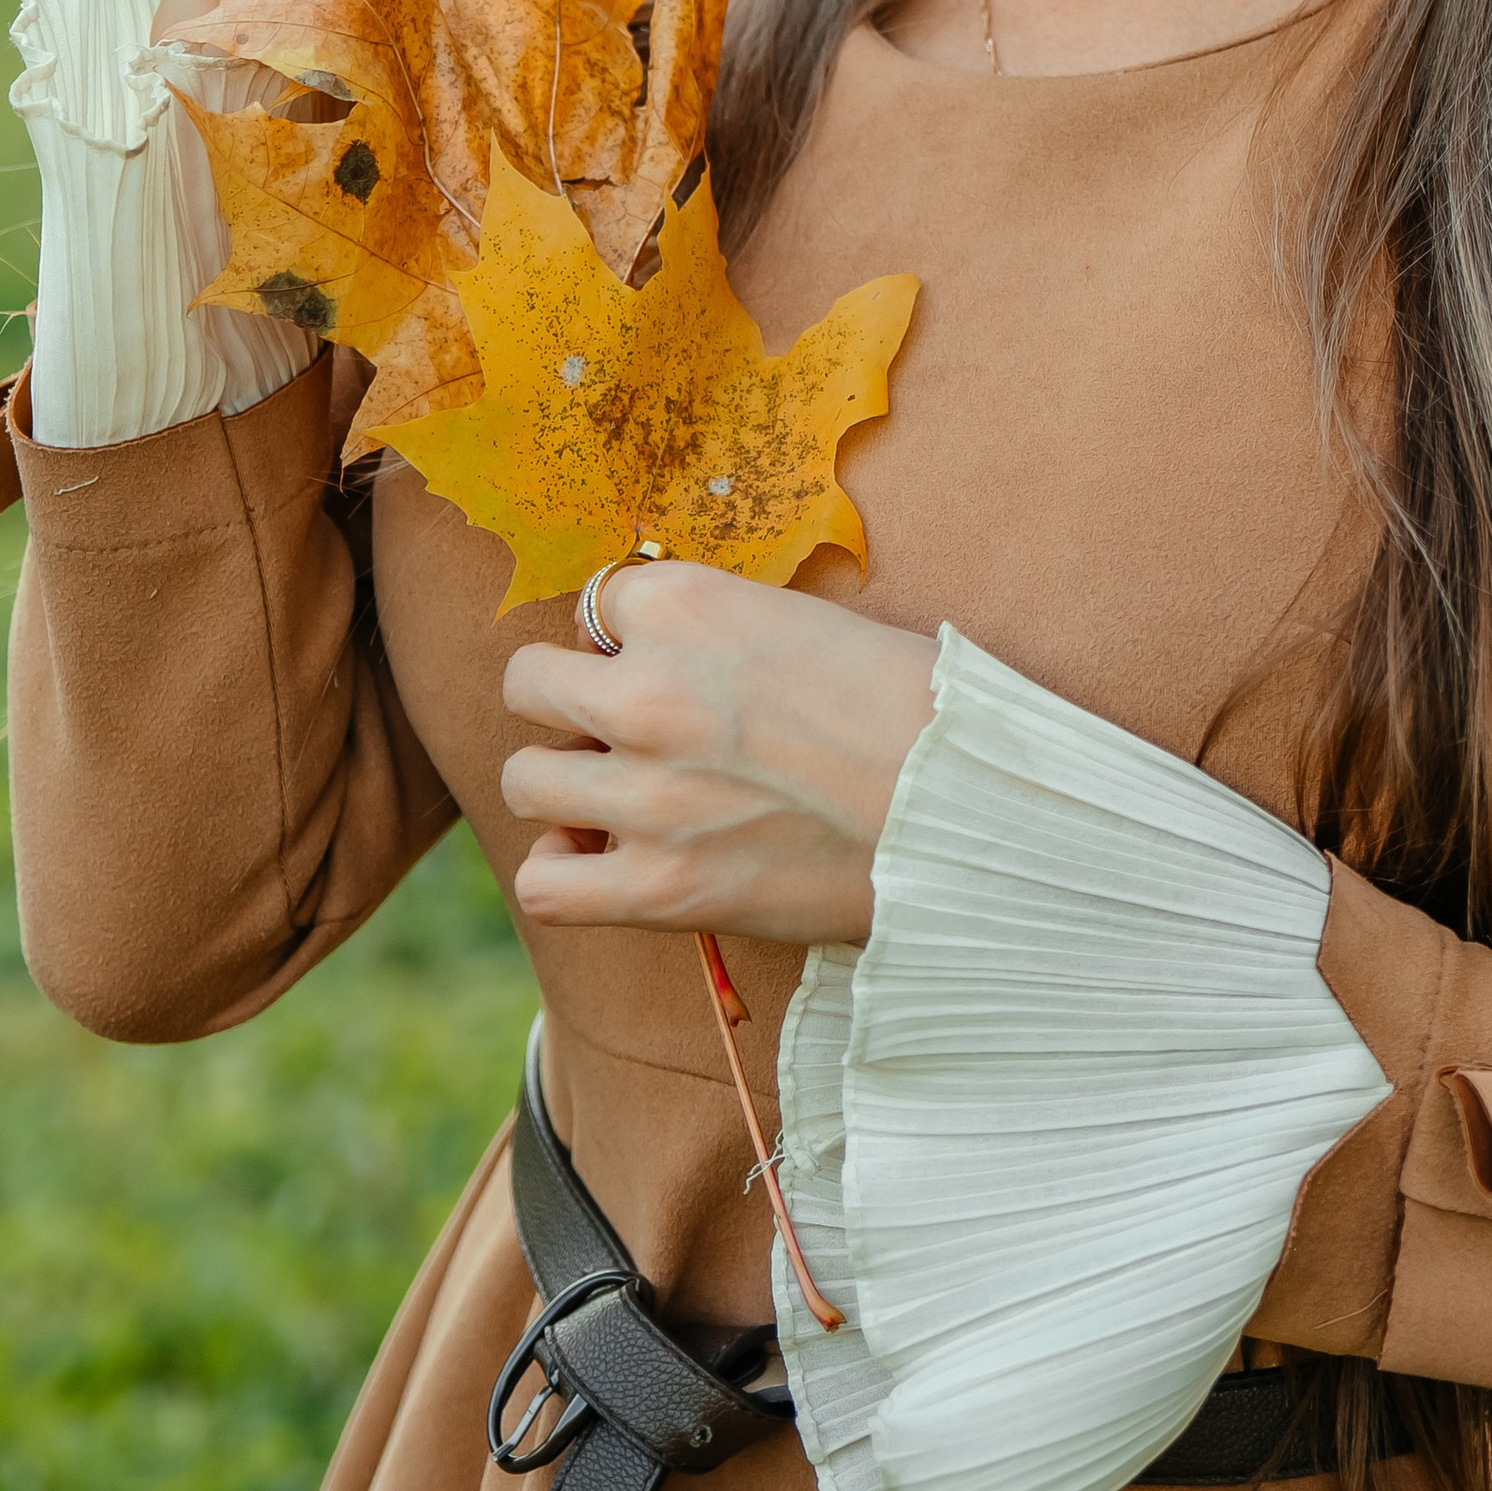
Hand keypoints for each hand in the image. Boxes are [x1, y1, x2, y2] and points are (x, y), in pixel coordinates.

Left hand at [500, 563, 938, 947]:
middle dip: (570, 704)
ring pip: (522, 779)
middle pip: (528, 683)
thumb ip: (715, 630)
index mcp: (688, 604)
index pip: (598, 604)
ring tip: (616, 797)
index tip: (671, 668)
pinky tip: (603, 860)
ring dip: (562, 785)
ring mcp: (647, 792)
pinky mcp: (661, 886)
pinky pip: (545, 883)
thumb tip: (655, 651)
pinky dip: (562, 873)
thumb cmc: (910, 708)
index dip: (628, 640)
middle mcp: (649, 688)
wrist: (969, 808)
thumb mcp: (806, 621)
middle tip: (627, 732)